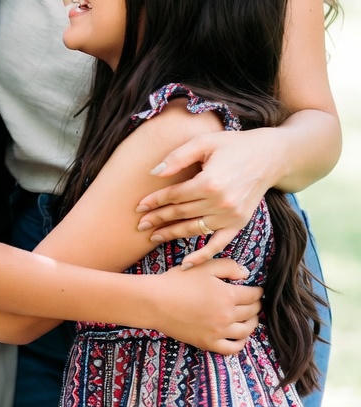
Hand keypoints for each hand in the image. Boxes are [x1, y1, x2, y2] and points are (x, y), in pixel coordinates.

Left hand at [135, 129, 276, 264]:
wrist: (268, 157)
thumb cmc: (233, 145)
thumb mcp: (204, 142)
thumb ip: (178, 157)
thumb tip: (155, 172)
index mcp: (209, 182)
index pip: (175, 195)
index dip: (155, 201)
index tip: (139, 206)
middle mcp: (220, 203)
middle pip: (181, 213)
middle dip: (158, 219)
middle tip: (139, 225)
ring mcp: (230, 216)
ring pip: (194, 229)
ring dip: (172, 234)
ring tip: (153, 237)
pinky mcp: (239, 224)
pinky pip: (218, 244)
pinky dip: (202, 256)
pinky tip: (186, 264)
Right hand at [154, 258, 261, 354]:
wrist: (156, 301)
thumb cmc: (178, 281)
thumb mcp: (204, 267)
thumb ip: (228, 267)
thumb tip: (246, 274)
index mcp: (227, 295)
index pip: (253, 295)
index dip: (257, 291)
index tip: (257, 290)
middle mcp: (226, 316)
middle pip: (251, 312)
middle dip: (256, 305)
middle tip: (255, 302)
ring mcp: (218, 332)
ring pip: (246, 331)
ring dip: (252, 323)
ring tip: (251, 317)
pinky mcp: (209, 344)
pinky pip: (232, 348)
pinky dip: (241, 343)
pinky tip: (240, 336)